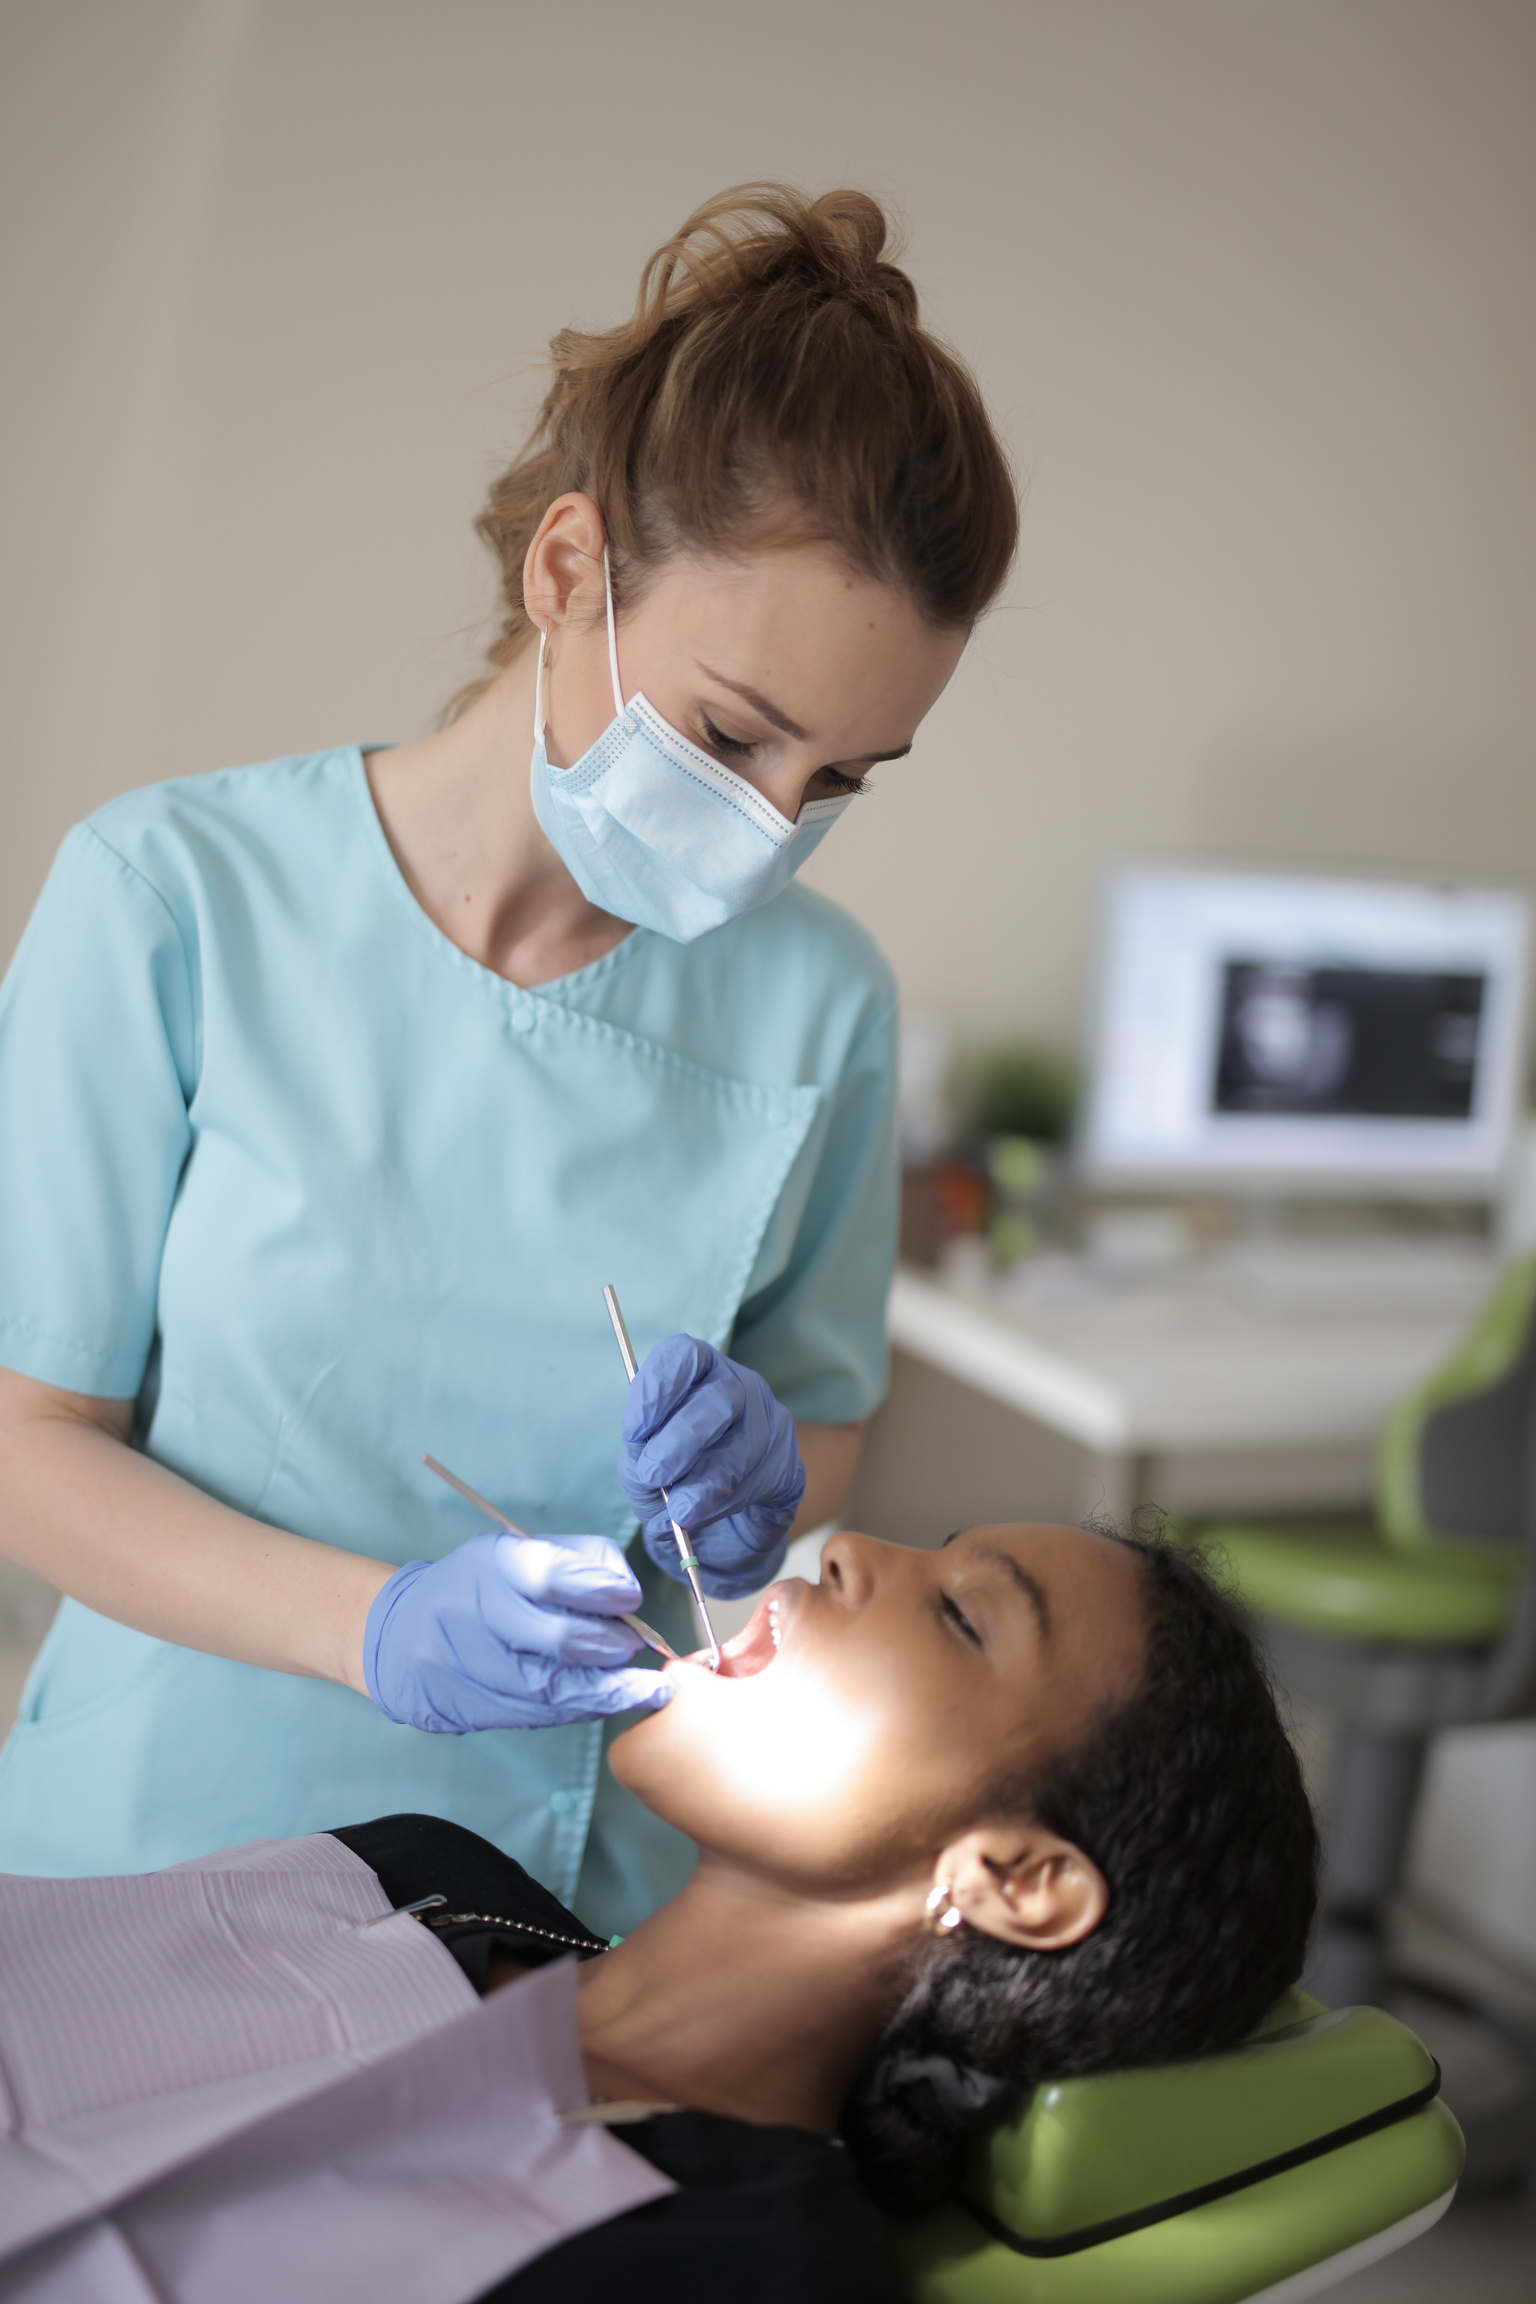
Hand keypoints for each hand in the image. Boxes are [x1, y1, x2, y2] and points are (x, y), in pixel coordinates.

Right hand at [363, 1531, 670, 1733]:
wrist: (399, 1636)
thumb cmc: (477, 1587)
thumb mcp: (516, 1552)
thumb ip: (576, 1561)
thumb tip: (628, 1592)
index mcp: (490, 1564)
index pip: (549, 1575)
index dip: (598, 1589)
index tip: (631, 1599)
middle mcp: (474, 1614)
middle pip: (556, 1639)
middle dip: (608, 1647)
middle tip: (635, 1646)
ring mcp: (468, 1667)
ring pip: (550, 1688)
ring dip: (606, 1692)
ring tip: (644, 1689)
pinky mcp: (469, 1708)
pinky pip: (536, 1715)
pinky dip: (579, 1711)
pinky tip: (608, 1704)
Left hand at [617, 1336, 806, 1599]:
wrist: (718, 1528)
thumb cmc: (674, 1478)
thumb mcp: (643, 1463)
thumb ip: (640, 1456)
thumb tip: (650, 1464)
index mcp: (696, 1373)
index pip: (682, 1356)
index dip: (657, 1390)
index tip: (633, 1431)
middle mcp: (737, 1386)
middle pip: (717, 1399)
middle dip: (679, 1441)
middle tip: (653, 1475)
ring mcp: (770, 1423)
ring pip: (742, 1446)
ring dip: (704, 1482)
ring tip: (679, 1509)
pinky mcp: (789, 1464)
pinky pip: (761, 1481)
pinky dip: (726, 1502)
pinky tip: (705, 1512)